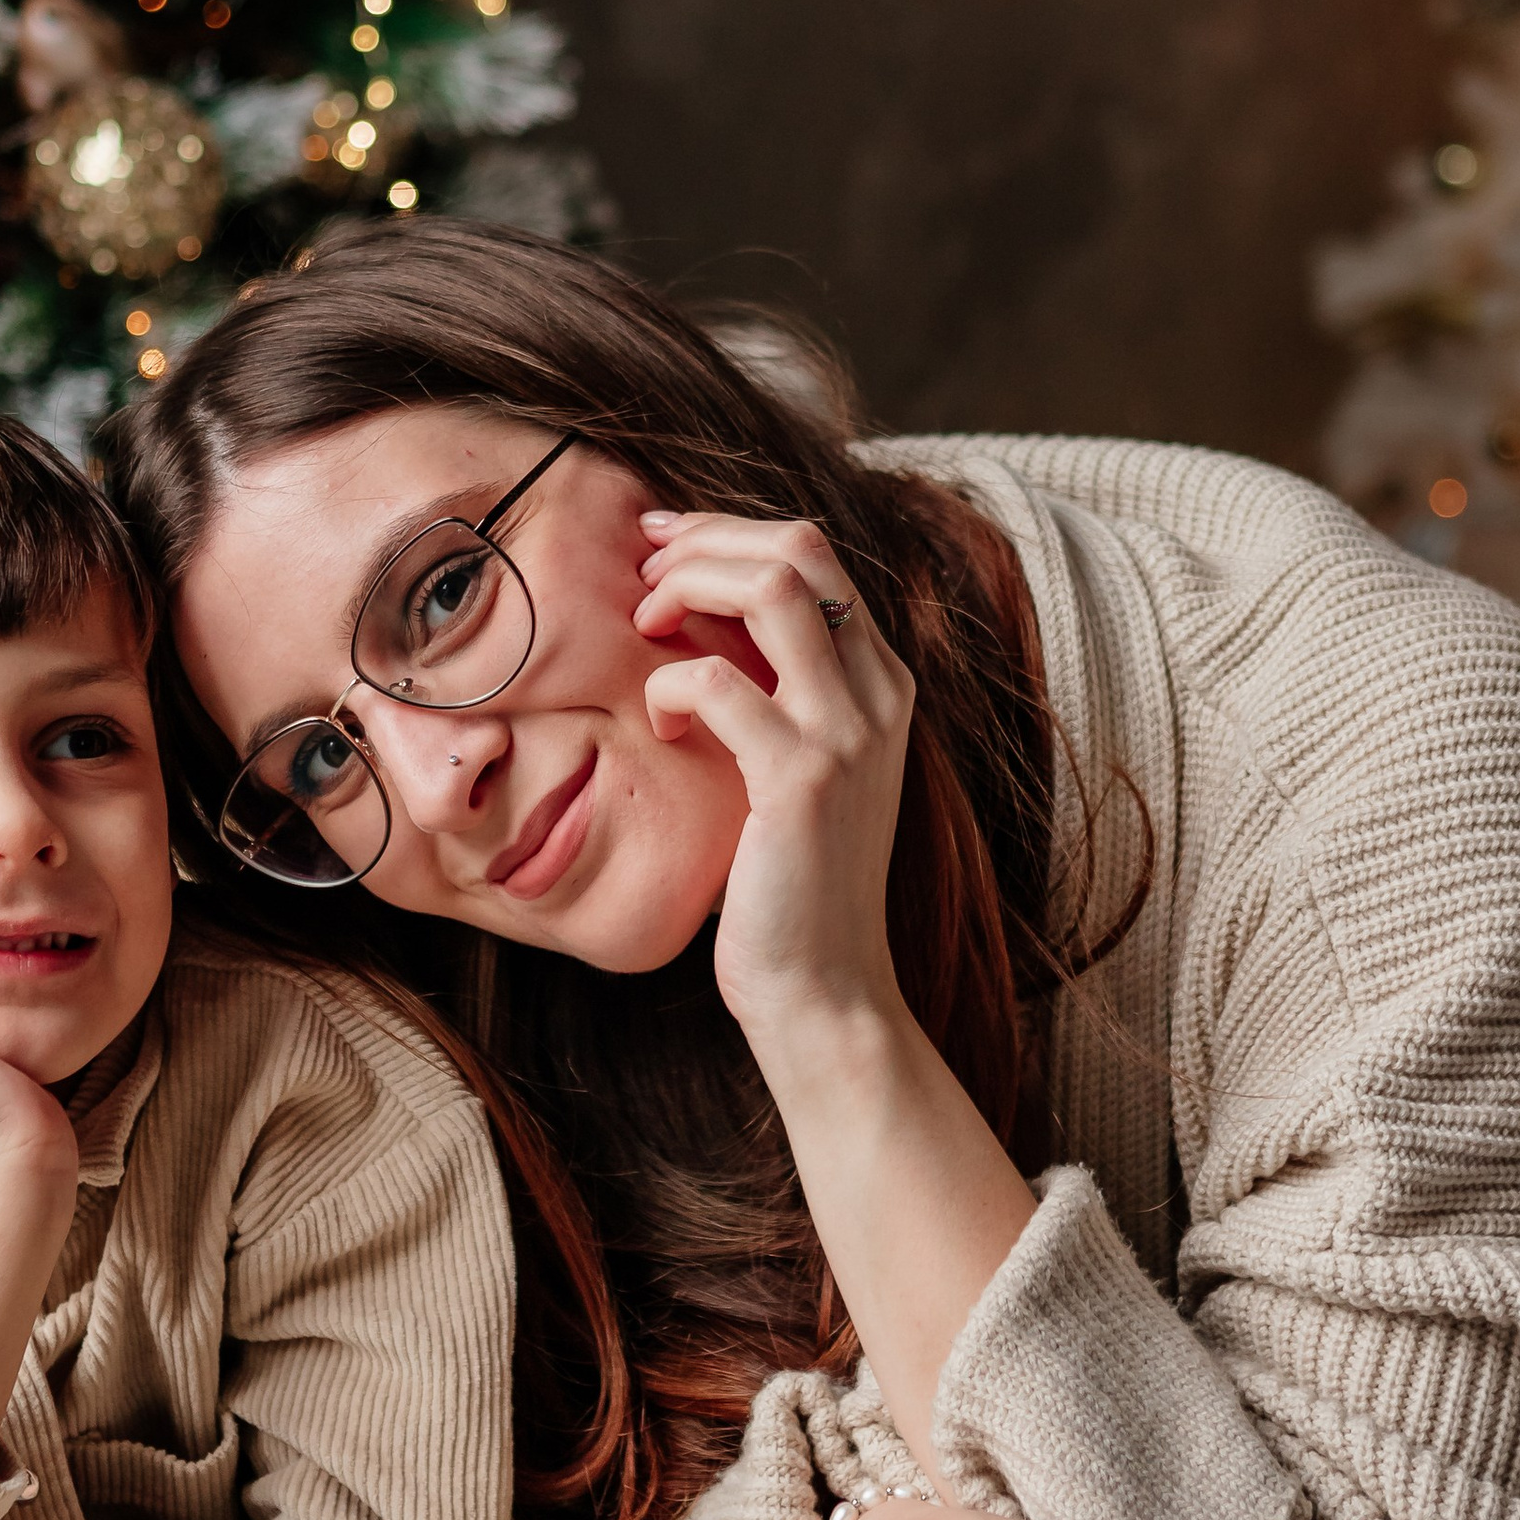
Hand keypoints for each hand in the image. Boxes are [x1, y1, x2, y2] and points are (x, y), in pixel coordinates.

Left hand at [633, 509, 1035, 1467]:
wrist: (825, 990)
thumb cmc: (790, 881)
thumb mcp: (787, 763)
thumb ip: (766, 683)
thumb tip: (694, 603)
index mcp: (880, 681)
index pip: (815, 551)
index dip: (728, 528)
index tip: (659, 539)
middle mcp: (879, 693)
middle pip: (799, 548)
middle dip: (706, 539)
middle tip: (639, 565)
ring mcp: (849, 733)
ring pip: (774, 587)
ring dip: (691, 585)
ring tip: (645, 620)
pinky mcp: (803, 780)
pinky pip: (722, 684)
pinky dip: (674, 683)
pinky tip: (659, 718)